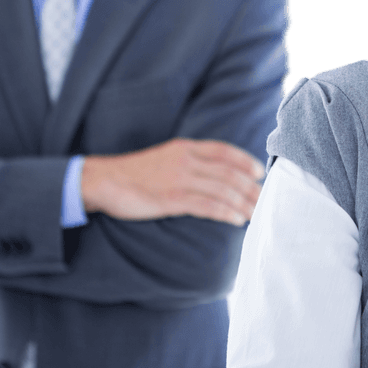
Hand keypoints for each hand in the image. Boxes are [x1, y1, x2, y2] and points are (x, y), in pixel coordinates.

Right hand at [81, 138, 265, 224]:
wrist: (103, 180)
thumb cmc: (134, 173)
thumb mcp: (165, 157)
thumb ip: (188, 161)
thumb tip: (213, 174)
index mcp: (185, 148)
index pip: (223, 151)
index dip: (244, 161)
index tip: (259, 173)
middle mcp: (185, 161)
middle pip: (228, 173)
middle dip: (250, 187)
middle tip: (265, 198)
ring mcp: (178, 179)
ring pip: (222, 190)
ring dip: (243, 203)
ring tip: (256, 213)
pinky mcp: (171, 199)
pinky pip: (206, 206)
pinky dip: (226, 212)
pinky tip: (237, 220)